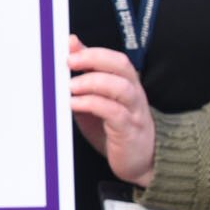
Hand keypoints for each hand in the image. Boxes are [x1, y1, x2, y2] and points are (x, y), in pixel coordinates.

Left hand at [67, 34, 153, 185]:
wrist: (140, 163)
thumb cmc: (116, 130)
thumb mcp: (97, 99)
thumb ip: (86, 74)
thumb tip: (72, 46)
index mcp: (127, 83)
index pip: (115, 58)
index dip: (93, 51)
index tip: (70, 49)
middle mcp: (133, 94)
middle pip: (121, 66)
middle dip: (94, 59)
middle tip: (69, 62)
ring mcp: (134, 111)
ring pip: (120, 87)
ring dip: (92, 82)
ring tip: (71, 86)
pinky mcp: (129, 130)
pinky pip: (115, 113)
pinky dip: (93, 105)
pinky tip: (76, 105)